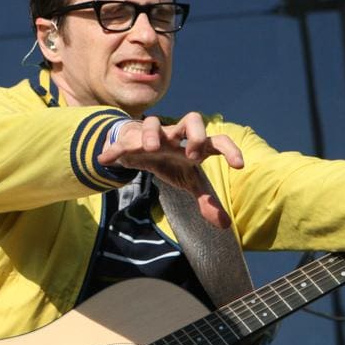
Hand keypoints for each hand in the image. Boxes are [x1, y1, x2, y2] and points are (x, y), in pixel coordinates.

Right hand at [97, 112, 243, 227]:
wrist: (143, 148)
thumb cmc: (172, 163)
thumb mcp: (189, 181)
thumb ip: (206, 200)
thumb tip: (225, 225)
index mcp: (195, 146)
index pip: (218, 141)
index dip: (230, 150)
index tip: (239, 165)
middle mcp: (178, 136)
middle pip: (193, 119)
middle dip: (195, 134)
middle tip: (192, 156)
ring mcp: (156, 135)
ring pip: (156, 123)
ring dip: (153, 134)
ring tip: (151, 149)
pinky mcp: (134, 138)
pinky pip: (126, 138)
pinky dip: (116, 148)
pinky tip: (106, 159)